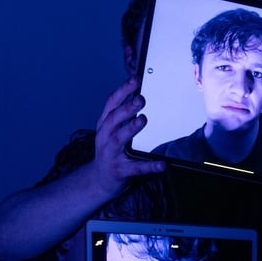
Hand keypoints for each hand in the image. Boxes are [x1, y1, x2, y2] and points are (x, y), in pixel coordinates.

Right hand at [93, 77, 164, 198]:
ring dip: (131, 129)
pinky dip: (149, 166)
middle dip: (127, 108)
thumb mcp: (110, 131)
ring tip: (143, 120)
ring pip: (120, 139)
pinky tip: (162, 164)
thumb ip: (121, 115)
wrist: (99, 180)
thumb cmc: (110, 151)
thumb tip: (139, 96)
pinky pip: (136, 168)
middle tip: (141, 99)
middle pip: (114, 119)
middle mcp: (105, 137)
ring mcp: (111, 154)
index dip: (123, 90)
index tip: (135, 79)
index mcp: (104, 125)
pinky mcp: (120, 171)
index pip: (112, 103)